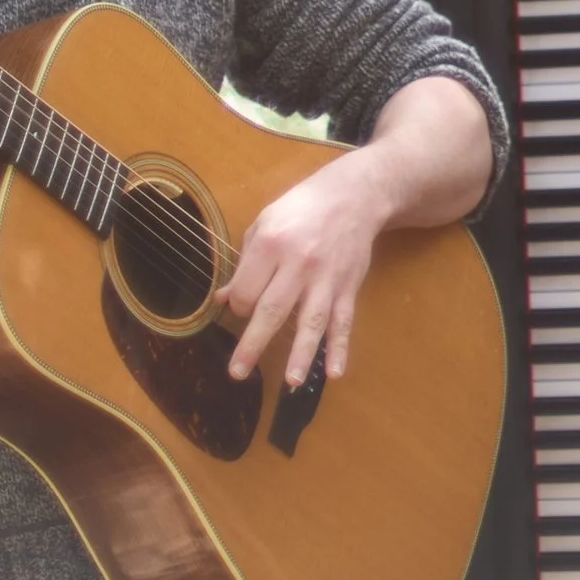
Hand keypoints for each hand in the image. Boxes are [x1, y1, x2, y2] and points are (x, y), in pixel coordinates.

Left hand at [220, 146, 392, 389]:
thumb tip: (225, 300)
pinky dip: (339, 348)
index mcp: (271, 243)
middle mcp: (299, 263)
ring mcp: (326, 279)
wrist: (353, 196)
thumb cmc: (301, 208)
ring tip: (291, 382)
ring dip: (301, 354)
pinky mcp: (348, 287)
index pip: (248, 289)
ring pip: (311, 322)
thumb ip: (246, 263)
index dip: (240, 305)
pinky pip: (344, 322)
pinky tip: (334, 372)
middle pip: (273, 310)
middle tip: (237, 373)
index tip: (242, 307)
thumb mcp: (265, 223)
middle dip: (253, 344)